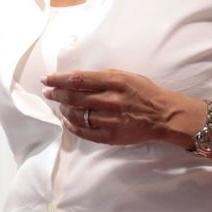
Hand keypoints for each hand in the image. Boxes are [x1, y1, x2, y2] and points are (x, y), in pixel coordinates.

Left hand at [42, 69, 193, 145]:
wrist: (164, 115)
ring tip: (60, 105)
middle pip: (74, 97)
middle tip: (48, 92)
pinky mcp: (113, 136)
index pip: (78, 79)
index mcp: (115, 81)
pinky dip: (72, 126)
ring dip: (64, 110)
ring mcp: (112, 120)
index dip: (58, 79)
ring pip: (77, 115)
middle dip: (56, 94)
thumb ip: (101, 77)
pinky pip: (85, 133)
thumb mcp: (125, 76)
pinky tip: (68, 121)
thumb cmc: (143, 92)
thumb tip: (74, 79)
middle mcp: (112, 100)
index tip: (46, 79)